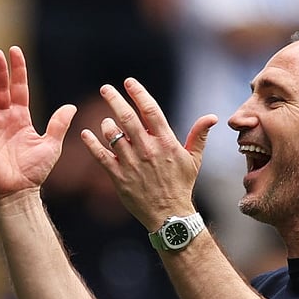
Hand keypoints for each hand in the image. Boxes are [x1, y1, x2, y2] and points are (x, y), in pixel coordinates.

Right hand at [0, 47, 76, 198]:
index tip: (15, 51)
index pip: (19, 88)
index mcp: (21, 118)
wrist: (19, 192)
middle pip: (0, 89)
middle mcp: (3, 118)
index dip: (17, 71)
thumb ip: (59, 124)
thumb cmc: (34, 171)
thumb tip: (71, 106)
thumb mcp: (51, 145)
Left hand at [81, 77, 217, 229]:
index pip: (150, 110)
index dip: (138, 93)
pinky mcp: (119, 177)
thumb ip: (199, 136)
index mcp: (166, 142)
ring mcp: (132, 163)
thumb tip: (212, 118)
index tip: (128, 82)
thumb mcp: (193, 160)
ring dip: (106, 124)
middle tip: (106, 89)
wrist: (169, 216)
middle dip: (115, 100)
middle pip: (127, 118)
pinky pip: (102, 156)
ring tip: (105, 120)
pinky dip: (92, 143)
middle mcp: (148, 150)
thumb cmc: (181, 185)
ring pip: (113, 135)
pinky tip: (85, 134)